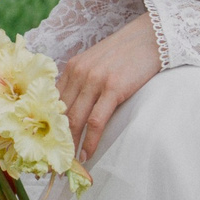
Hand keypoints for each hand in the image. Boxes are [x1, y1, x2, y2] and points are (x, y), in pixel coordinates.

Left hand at [59, 15, 162, 163]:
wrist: (152, 36)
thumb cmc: (127, 52)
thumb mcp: (97, 61)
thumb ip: (83, 80)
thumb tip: (75, 108)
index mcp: (72, 67)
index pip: (53, 101)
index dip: (49, 125)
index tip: (46, 143)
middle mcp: (79, 73)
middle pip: (61, 113)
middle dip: (56, 139)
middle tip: (52, 160)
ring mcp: (95, 80)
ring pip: (76, 119)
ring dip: (71, 145)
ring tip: (68, 164)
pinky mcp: (114, 88)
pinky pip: (96, 121)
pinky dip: (90, 140)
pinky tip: (87, 154)